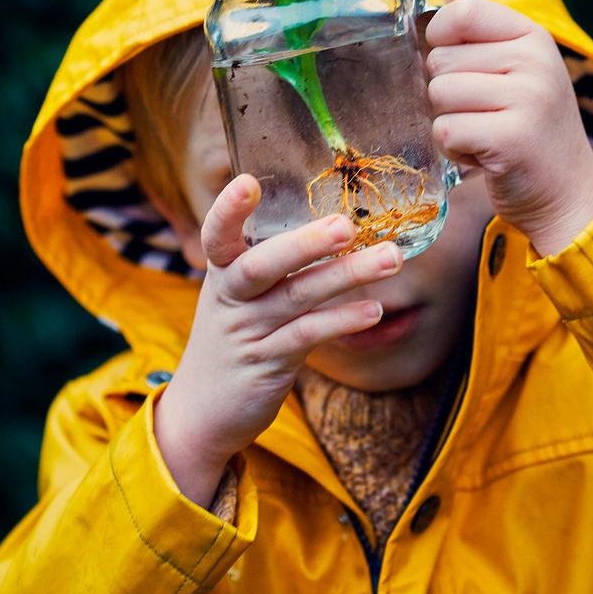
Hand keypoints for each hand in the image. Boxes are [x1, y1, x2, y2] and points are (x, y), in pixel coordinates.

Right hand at [153, 174, 401, 508]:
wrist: (201, 412)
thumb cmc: (234, 337)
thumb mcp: (239, 295)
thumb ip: (272, 261)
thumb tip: (331, 220)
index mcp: (221, 272)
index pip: (217, 235)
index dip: (228, 209)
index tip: (247, 181)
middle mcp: (230, 298)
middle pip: (262, 264)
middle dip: (304, 243)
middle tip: (346, 225)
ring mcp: (248, 332)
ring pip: (297, 298)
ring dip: (347, 275)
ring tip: (391, 258)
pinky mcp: (268, 364)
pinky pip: (307, 336)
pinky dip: (342, 321)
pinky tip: (374, 310)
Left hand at [425, 0, 592, 256]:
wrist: (567, 194)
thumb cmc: (531, 129)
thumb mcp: (517, 71)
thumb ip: (482, 33)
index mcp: (534, 37)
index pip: (463, 12)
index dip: (439, 38)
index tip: (456, 66)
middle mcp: (535, 61)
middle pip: (440, 60)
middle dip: (448, 95)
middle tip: (484, 116)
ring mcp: (528, 98)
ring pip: (439, 95)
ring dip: (450, 123)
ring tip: (484, 135)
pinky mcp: (512, 138)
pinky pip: (445, 130)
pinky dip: (454, 149)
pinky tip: (484, 156)